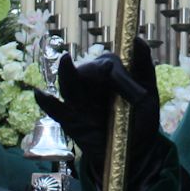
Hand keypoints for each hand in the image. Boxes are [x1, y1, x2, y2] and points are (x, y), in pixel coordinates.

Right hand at [34, 37, 162, 190]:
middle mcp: (91, 84)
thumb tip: (138, 39)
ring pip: (69, 85)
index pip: (105, 63)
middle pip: (84, 71)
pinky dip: (46, 101)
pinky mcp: (70, 119)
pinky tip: (40, 94)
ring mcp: (79, 101)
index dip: (106, 66)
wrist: (135, 151)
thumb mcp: (148, 93)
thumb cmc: (141, 119)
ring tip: (66, 62)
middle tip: (101, 74)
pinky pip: (55, 109)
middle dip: (90, 71)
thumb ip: (143, 66)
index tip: (109, 71)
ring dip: (67, 73)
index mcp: (110, 74)